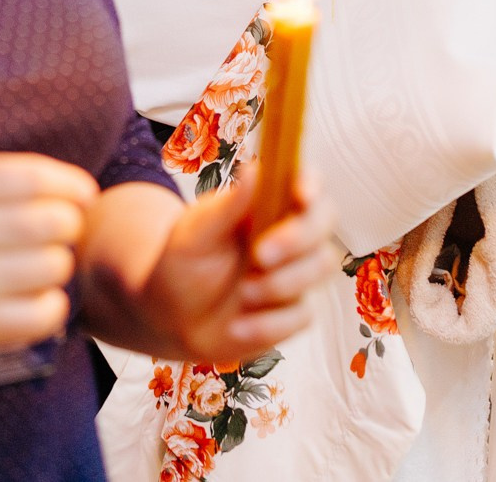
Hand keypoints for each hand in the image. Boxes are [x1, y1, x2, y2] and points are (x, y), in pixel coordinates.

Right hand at [0, 153, 97, 359]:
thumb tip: (64, 185)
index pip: (39, 178)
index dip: (72, 186)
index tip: (80, 196)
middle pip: (56, 222)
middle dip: (66, 225)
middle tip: (54, 233)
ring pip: (54, 267)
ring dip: (56, 264)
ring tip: (36, 265)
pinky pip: (42, 315)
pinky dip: (50, 305)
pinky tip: (33, 297)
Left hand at [138, 168, 338, 364]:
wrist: (172, 316)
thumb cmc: (185, 263)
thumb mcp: (196, 233)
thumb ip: (227, 206)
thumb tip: (254, 169)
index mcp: (269, 203)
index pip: (306, 182)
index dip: (312, 185)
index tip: (300, 195)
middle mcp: (290, 234)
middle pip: (324, 223)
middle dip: (297, 239)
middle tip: (259, 256)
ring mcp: (296, 272)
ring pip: (321, 266)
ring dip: (282, 282)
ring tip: (243, 293)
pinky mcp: (293, 312)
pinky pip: (303, 315)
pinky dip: (269, 324)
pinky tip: (237, 327)